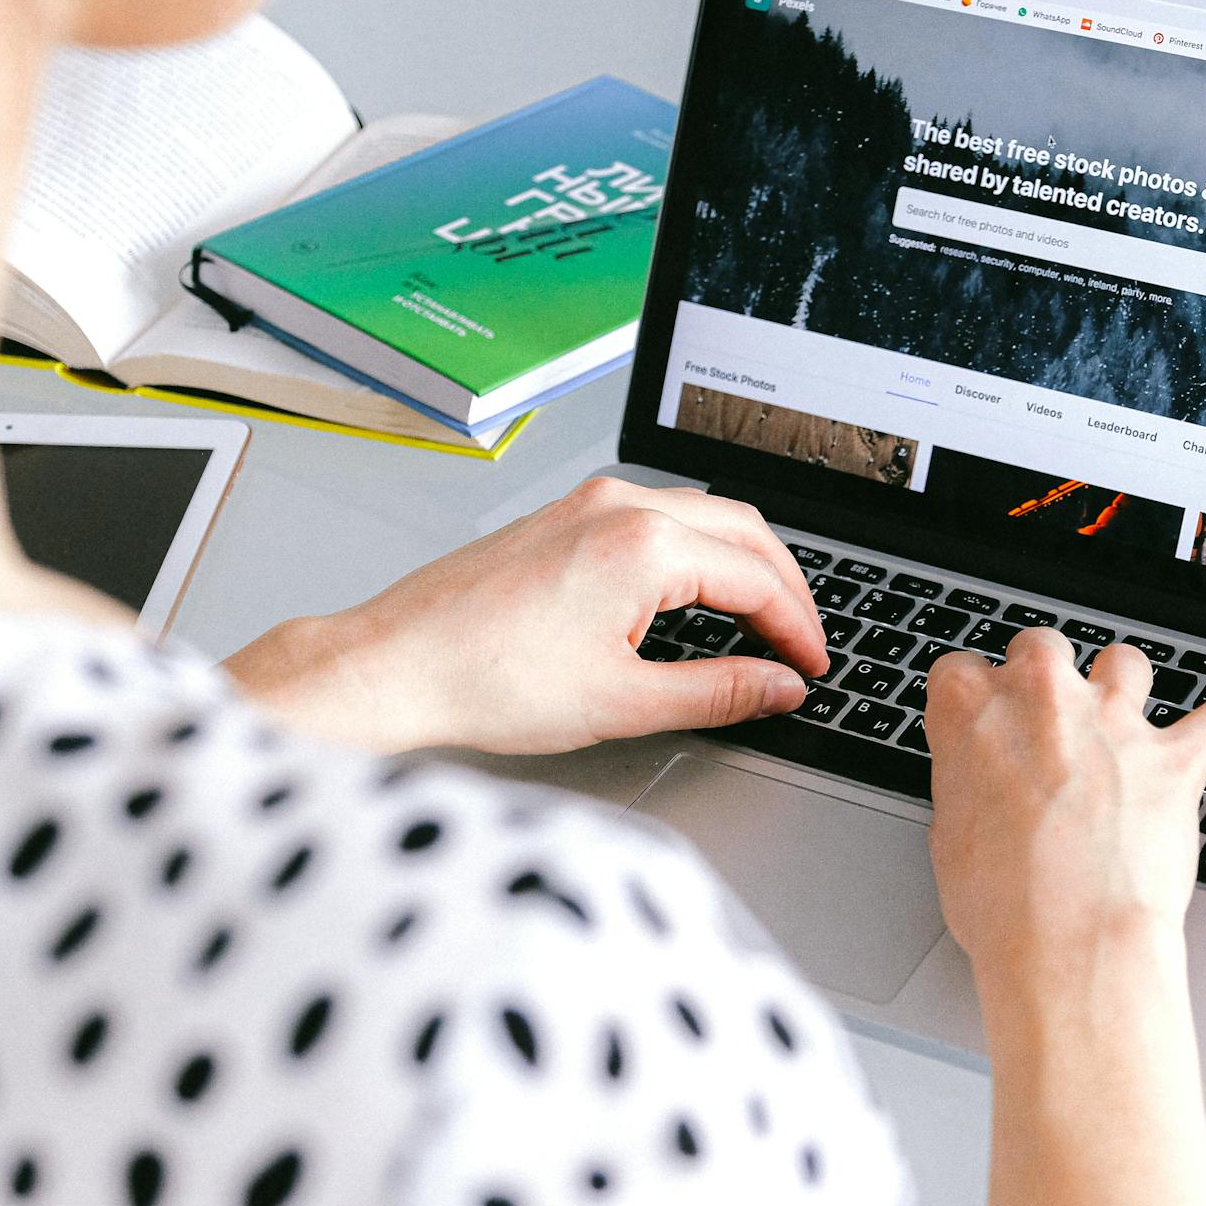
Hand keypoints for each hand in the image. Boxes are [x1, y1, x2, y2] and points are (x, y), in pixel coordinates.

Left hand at [223, 477, 828, 754]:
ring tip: (759, 621)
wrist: (393, 664)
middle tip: (802, 644)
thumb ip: (717, 691)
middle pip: (744, 531)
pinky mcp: (563, 515)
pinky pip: (657, 517)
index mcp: (644, 545)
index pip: (758, 579)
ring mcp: (587, 504)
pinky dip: (697, 552)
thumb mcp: (622, 702)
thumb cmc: (484, 680)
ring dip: (742, 563)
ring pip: (701, 516)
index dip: (798, 629)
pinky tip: (694, 595)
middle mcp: (620, 506)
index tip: (812, 667)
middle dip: (785, 588)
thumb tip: (777, 687)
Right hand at [924, 630, 1205, 987]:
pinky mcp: (1174, 758)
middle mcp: (1044, 700)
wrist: (1068, 942)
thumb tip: (981, 791)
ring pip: (1124, 662)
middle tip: (1048, 723)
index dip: (975, 699)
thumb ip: (967, 789)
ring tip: (1125, 725)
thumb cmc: (1003, 906)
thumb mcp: (949, 840)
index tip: (985, 722)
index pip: (960, 670)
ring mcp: (1113, 722)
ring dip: (1125, 688)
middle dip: (1047, 677)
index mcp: (972, 712)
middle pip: (1042, 647)